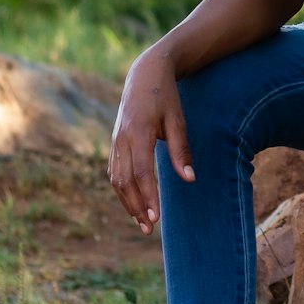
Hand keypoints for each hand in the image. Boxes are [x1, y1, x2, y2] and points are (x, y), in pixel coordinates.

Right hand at [108, 48, 195, 235]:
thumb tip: (189, 179)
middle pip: (125, 180)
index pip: (141, 171)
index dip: (148, 195)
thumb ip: (181, 150)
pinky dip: (122, 190)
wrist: (144, 74)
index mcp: (139, 131)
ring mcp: (115, 140)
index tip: (156, 218)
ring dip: (127, 202)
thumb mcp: (178, 119)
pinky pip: (114, 171)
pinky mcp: (114, 142)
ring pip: (116, 178)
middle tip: (149, 229)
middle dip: (136, 206)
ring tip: (141, 222)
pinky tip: (133, 203)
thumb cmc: (166, 96)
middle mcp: (122, 138)